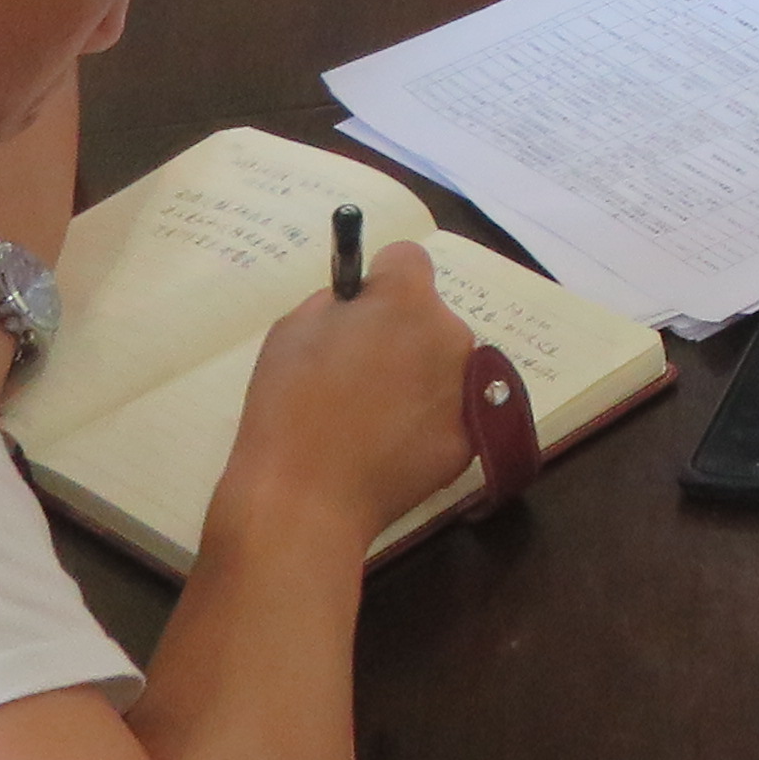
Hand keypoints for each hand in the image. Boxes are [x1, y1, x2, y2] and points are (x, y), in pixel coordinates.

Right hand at [223, 242, 478, 551]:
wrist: (306, 501)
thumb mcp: (292, 332)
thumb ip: (334, 306)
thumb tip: (358, 305)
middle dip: (401, 331)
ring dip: (418, 376)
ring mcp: (466, 388)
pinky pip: (449, 411)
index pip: (408, 258)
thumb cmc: (289, 408)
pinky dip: (425, 422)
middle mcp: (451, 334)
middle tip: (357, 373)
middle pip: (429, 316)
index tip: (357, 310)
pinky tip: (387, 449)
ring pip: (443, 363)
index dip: (379, 281)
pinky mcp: (469, 437)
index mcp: (407, 301)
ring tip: (371, 418)